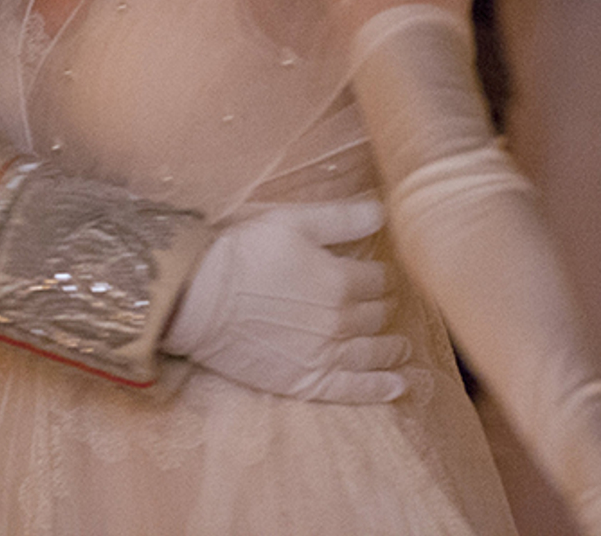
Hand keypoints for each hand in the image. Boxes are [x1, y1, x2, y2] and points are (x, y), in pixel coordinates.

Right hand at [163, 199, 409, 402]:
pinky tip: (396, 386)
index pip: (376, 279)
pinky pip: (354, 389)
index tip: (379, 274)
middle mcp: (340, 320)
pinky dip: (379, 388)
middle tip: (386, 306)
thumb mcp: (292, 222)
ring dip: (391, 349)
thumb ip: (341, 219)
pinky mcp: (307, 381)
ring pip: (372, 351)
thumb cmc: (242, 253)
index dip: (379, 275)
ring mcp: (325, 354)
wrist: (199, 299)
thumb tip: (382, 212)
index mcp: (340, 280)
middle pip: (376, 314)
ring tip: (402, 348)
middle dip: (383, 307)